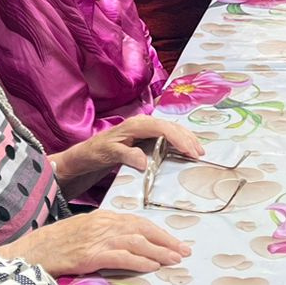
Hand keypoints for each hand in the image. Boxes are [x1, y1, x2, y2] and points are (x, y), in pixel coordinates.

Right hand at [3, 210, 190, 275]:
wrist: (33, 250)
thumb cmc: (57, 243)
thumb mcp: (85, 231)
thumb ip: (106, 233)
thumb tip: (128, 243)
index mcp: (104, 217)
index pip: (139, 222)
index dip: (159, 233)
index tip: (175, 242)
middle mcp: (104, 224)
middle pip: (143, 230)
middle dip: (166, 241)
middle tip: (184, 251)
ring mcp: (97, 238)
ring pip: (136, 243)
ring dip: (159, 252)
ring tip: (174, 260)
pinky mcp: (90, 254)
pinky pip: (121, 257)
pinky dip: (139, 261)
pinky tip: (152, 266)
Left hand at [63, 115, 204, 177]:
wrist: (86, 154)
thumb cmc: (96, 152)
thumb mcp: (108, 154)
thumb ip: (126, 155)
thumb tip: (144, 161)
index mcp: (136, 125)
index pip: (163, 128)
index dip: (178, 139)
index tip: (190, 152)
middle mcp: (142, 123)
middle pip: (171, 127)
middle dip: (187, 139)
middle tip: (199, 154)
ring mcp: (145, 128)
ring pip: (171, 129)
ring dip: (186, 138)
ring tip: (198, 151)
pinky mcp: (145, 135)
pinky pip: (167, 135)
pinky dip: (179, 141)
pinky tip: (186, 149)